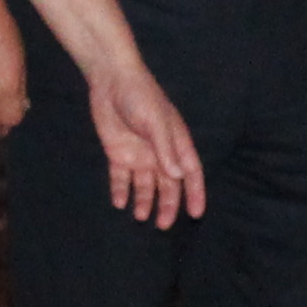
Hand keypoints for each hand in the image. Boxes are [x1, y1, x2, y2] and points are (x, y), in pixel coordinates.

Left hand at [86, 63, 207, 227]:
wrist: (110, 80)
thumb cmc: (141, 97)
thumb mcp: (156, 123)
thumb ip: (166, 150)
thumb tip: (177, 177)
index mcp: (176, 143)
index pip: (190, 173)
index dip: (194, 193)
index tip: (196, 214)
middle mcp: (160, 153)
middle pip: (167, 185)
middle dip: (167, 205)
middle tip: (163, 225)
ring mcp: (139, 154)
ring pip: (145, 185)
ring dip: (144, 201)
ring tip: (140, 217)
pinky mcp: (119, 154)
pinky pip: (121, 178)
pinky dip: (121, 191)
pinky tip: (120, 203)